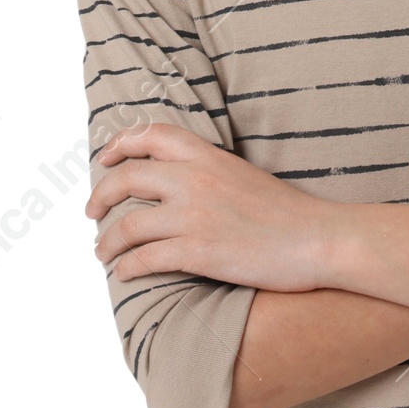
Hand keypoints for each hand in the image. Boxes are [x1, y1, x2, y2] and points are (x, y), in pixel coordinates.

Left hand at [86, 123, 331, 290]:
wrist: (316, 238)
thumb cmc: (286, 212)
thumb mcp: (242, 174)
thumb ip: (209, 173)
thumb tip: (177, 183)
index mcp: (209, 156)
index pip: (153, 134)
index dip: (122, 144)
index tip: (106, 158)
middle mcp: (196, 179)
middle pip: (127, 178)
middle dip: (100, 196)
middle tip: (92, 212)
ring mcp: (194, 216)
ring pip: (127, 224)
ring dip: (106, 241)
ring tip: (103, 252)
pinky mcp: (197, 251)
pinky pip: (144, 259)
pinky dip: (125, 267)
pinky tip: (124, 272)